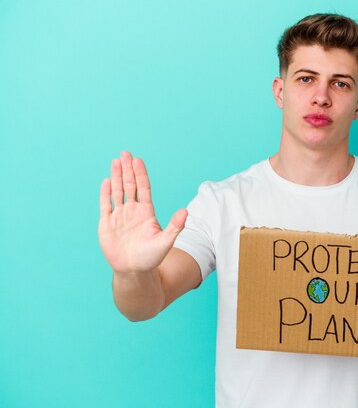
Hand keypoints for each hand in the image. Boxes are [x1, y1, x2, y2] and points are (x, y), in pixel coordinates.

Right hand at [98, 151, 186, 273]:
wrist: (133, 271)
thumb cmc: (151, 258)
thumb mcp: (166, 241)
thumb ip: (175, 226)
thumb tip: (186, 211)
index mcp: (146, 212)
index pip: (143, 188)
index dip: (141, 174)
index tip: (138, 160)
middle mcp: (132, 211)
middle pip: (129, 185)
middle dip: (128, 170)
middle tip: (125, 153)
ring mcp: (119, 216)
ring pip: (117, 192)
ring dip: (116, 176)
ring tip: (116, 161)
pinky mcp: (106, 224)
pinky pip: (105, 205)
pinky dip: (105, 193)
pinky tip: (106, 181)